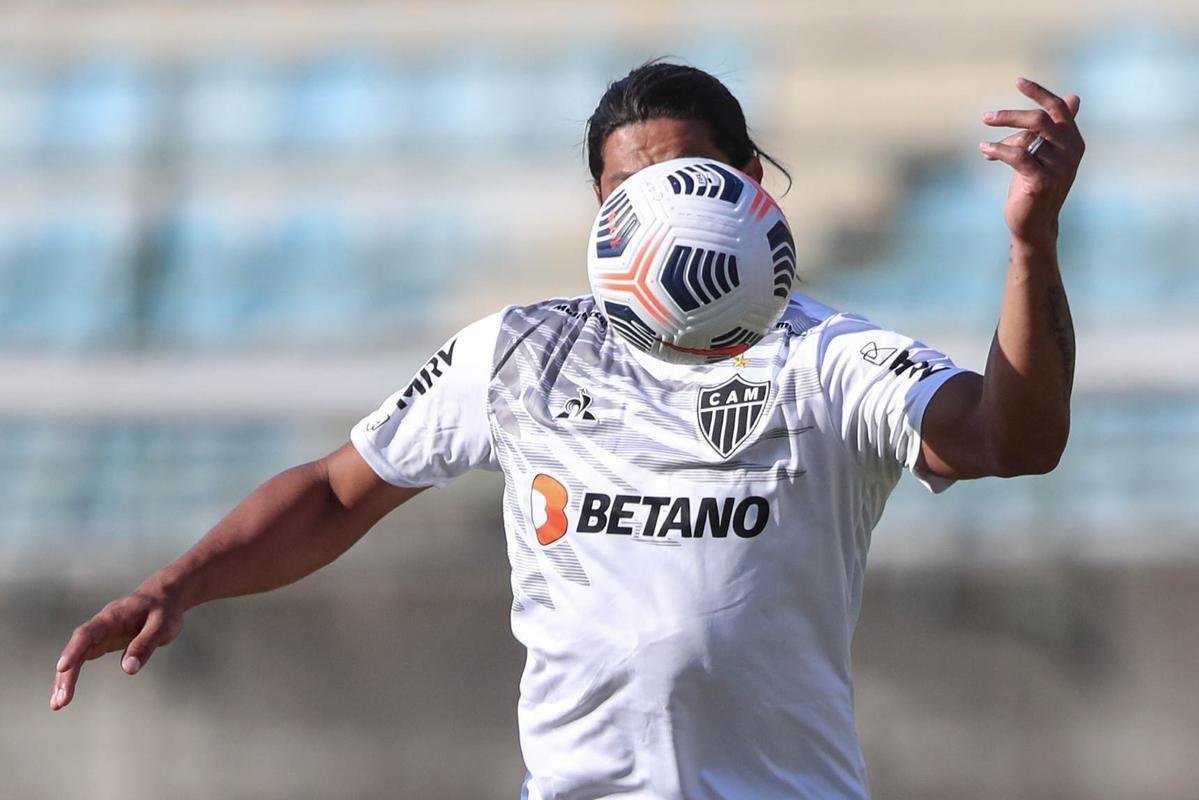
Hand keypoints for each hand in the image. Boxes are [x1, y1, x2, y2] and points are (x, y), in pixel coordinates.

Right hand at [50, 582, 183, 710]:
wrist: (163, 597)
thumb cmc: (163, 611)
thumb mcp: (162, 626)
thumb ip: (145, 645)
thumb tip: (128, 669)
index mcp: (113, 617)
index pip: (87, 633)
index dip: (73, 650)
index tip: (63, 668)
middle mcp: (100, 625)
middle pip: (77, 648)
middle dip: (66, 674)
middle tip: (61, 701)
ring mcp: (99, 634)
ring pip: (75, 656)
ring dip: (65, 678)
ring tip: (58, 704)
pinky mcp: (101, 642)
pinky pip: (81, 659)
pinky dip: (72, 675)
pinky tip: (65, 693)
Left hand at [980, 77, 1084, 246]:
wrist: (1034, 224)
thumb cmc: (1036, 185)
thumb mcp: (1047, 154)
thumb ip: (1056, 128)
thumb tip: (1075, 97)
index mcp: (1073, 141)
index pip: (1058, 108)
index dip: (1039, 92)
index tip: (1018, 81)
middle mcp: (1070, 152)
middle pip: (1039, 119)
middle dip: (1010, 115)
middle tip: (986, 117)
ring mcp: (1058, 168)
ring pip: (1025, 138)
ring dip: (1000, 140)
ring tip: (984, 144)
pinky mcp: (1041, 182)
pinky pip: (1017, 156)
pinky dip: (998, 150)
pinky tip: (984, 151)